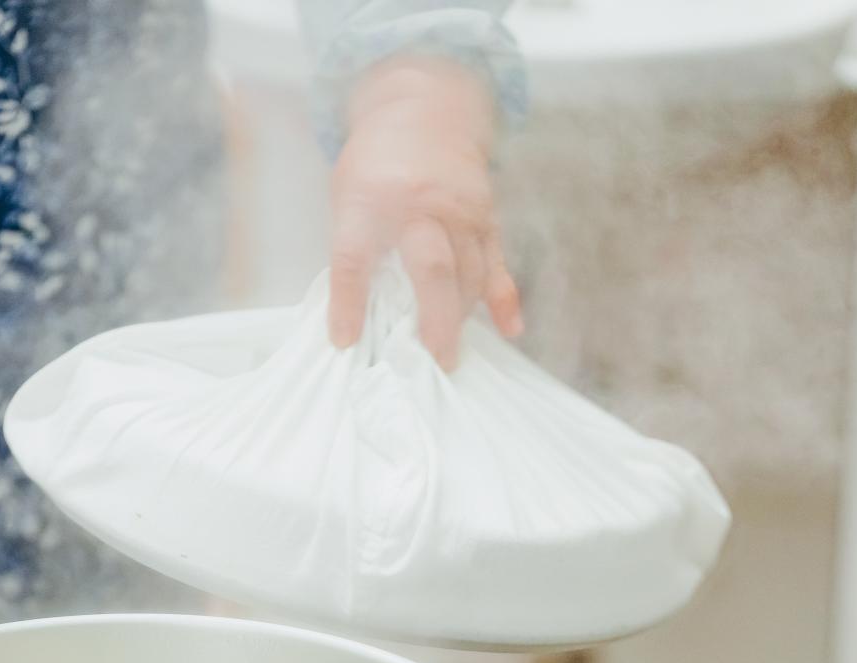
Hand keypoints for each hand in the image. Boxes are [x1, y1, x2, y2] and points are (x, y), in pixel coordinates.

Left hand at [328, 58, 521, 368]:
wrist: (424, 107)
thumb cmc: (376, 163)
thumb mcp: (347, 197)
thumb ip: (353, 250)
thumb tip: (355, 317)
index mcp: (371, 200)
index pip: (355, 259)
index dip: (348, 303)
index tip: (346, 340)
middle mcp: (420, 205)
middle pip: (432, 268)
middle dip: (434, 319)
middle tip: (432, 361)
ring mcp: (459, 209)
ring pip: (468, 271)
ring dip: (460, 316)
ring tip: (448, 356)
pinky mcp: (485, 215)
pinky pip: (496, 262)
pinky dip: (504, 298)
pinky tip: (510, 329)